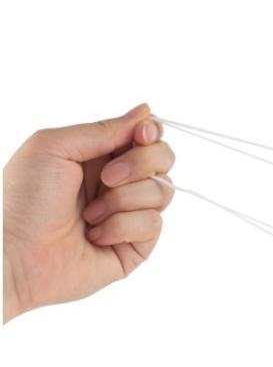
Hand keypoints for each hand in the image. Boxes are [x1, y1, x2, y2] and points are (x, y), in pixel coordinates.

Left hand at [3, 104, 174, 321]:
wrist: (14, 255)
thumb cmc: (22, 200)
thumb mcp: (54, 146)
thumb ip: (104, 129)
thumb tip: (145, 112)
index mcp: (100, 156)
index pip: (147, 136)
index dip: (151, 132)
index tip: (141, 136)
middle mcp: (119, 183)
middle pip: (164, 160)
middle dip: (140, 164)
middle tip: (107, 177)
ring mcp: (130, 214)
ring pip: (162, 192)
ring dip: (123, 200)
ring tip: (90, 215)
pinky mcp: (136, 245)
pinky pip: (153, 224)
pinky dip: (122, 226)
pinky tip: (95, 236)